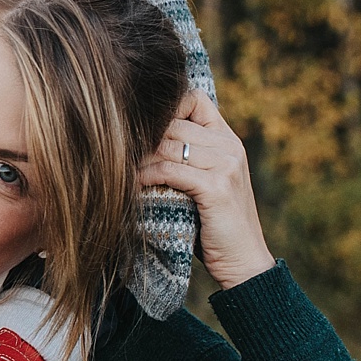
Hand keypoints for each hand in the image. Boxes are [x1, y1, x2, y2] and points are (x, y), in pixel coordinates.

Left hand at [136, 90, 275, 289]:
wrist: (243, 261)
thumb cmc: (215, 224)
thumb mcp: (205, 182)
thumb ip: (188, 159)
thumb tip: (141, 142)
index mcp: (229, 140)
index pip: (195, 100)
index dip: (166, 106)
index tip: (141, 127)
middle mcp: (230, 147)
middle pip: (174, 123)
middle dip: (143, 136)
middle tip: (117, 148)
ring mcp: (226, 165)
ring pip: (168, 145)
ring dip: (140, 157)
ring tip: (120, 166)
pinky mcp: (217, 187)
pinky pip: (169, 170)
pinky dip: (146, 175)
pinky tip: (133, 183)